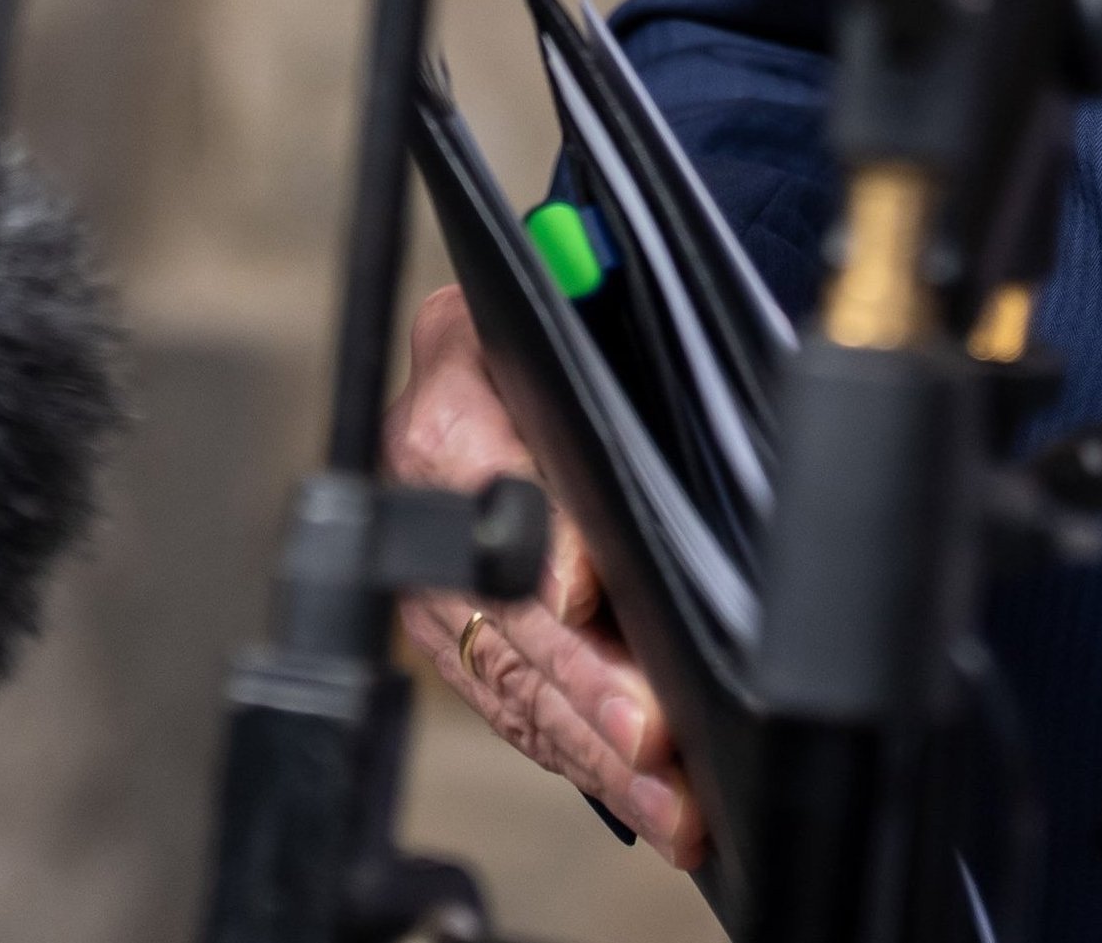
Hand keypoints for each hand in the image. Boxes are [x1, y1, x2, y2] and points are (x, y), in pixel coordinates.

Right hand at [387, 283, 706, 869]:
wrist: (514, 346)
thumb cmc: (560, 313)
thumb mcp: (562, 303)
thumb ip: (584, 319)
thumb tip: (614, 333)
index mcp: (444, 413)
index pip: (481, 485)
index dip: (539, 544)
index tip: (581, 595)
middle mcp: (428, 513)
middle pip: (507, 613)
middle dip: (584, 684)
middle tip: (650, 732)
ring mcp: (442, 594)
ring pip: (518, 684)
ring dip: (596, 748)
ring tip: (673, 799)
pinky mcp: (464, 648)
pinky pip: (523, 712)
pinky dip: (586, 760)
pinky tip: (647, 796)